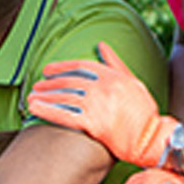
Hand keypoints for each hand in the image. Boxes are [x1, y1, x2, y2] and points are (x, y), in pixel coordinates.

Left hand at [28, 42, 175, 166]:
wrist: (152, 139)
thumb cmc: (144, 113)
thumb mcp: (133, 82)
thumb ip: (115, 63)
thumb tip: (101, 45)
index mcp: (113, 76)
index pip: (81, 67)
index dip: (61, 67)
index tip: (47, 70)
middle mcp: (104, 88)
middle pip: (69, 82)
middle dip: (49, 83)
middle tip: (36, 86)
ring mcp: (98, 105)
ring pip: (64, 97)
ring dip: (44, 96)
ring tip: (31, 97)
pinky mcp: (94, 124)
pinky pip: (64, 115)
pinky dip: (47, 110)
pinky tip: (34, 108)